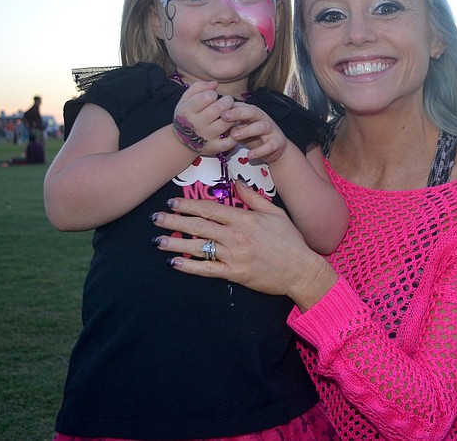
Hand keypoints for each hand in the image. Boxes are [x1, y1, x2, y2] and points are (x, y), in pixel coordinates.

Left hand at [152, 179, 337, 308]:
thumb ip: (253, 197)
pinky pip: (207, 270)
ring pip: (199, 247)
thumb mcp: (275, 213)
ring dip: (176, 243)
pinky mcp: (234, 274)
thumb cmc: (290, 240)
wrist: (300, 269)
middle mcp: (236, 236)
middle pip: (199, 226)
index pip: (210, 209)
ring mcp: (234, 256)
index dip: (189, 205)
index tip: (173, 203)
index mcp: (245, 219)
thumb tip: (237, 182)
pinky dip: (189, 267)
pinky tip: (174, 263)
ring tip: (158, 240)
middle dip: (174, 221)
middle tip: (156, 218)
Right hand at [172, 81, 236, 154]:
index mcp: (187, 110)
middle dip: (227, 101)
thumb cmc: (187, 115)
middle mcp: (197, 124)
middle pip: (219, 108)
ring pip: (227, 123)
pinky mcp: (214, 148)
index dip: (213, 94)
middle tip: (227, 102)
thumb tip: (215, 84)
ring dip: (233, 116)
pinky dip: (235, 134)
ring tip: (230, 114)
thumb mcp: (185, 99)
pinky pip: (230, 142)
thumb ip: (198, 87)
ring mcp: (206, 137)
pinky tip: (232, 128)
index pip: (207, 97)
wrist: (182, 141)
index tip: (213, 97)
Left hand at [222, 102, 289, 163]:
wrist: (276, 148)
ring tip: (234, 136)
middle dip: (238, 113)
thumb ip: (231, 125)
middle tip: (224, 117)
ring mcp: (271, 130)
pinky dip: (259, 151)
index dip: (230, 107)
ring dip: (247, 130)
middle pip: (252, 112)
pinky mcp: (276, 143)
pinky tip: (250, 155)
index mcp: (253, 113)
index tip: (217, 109)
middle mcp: (263, 118)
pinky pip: (269, 146)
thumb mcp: (242, 129)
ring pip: (261, 127)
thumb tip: (212, 122)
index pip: (242, 106)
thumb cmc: (255, 136)